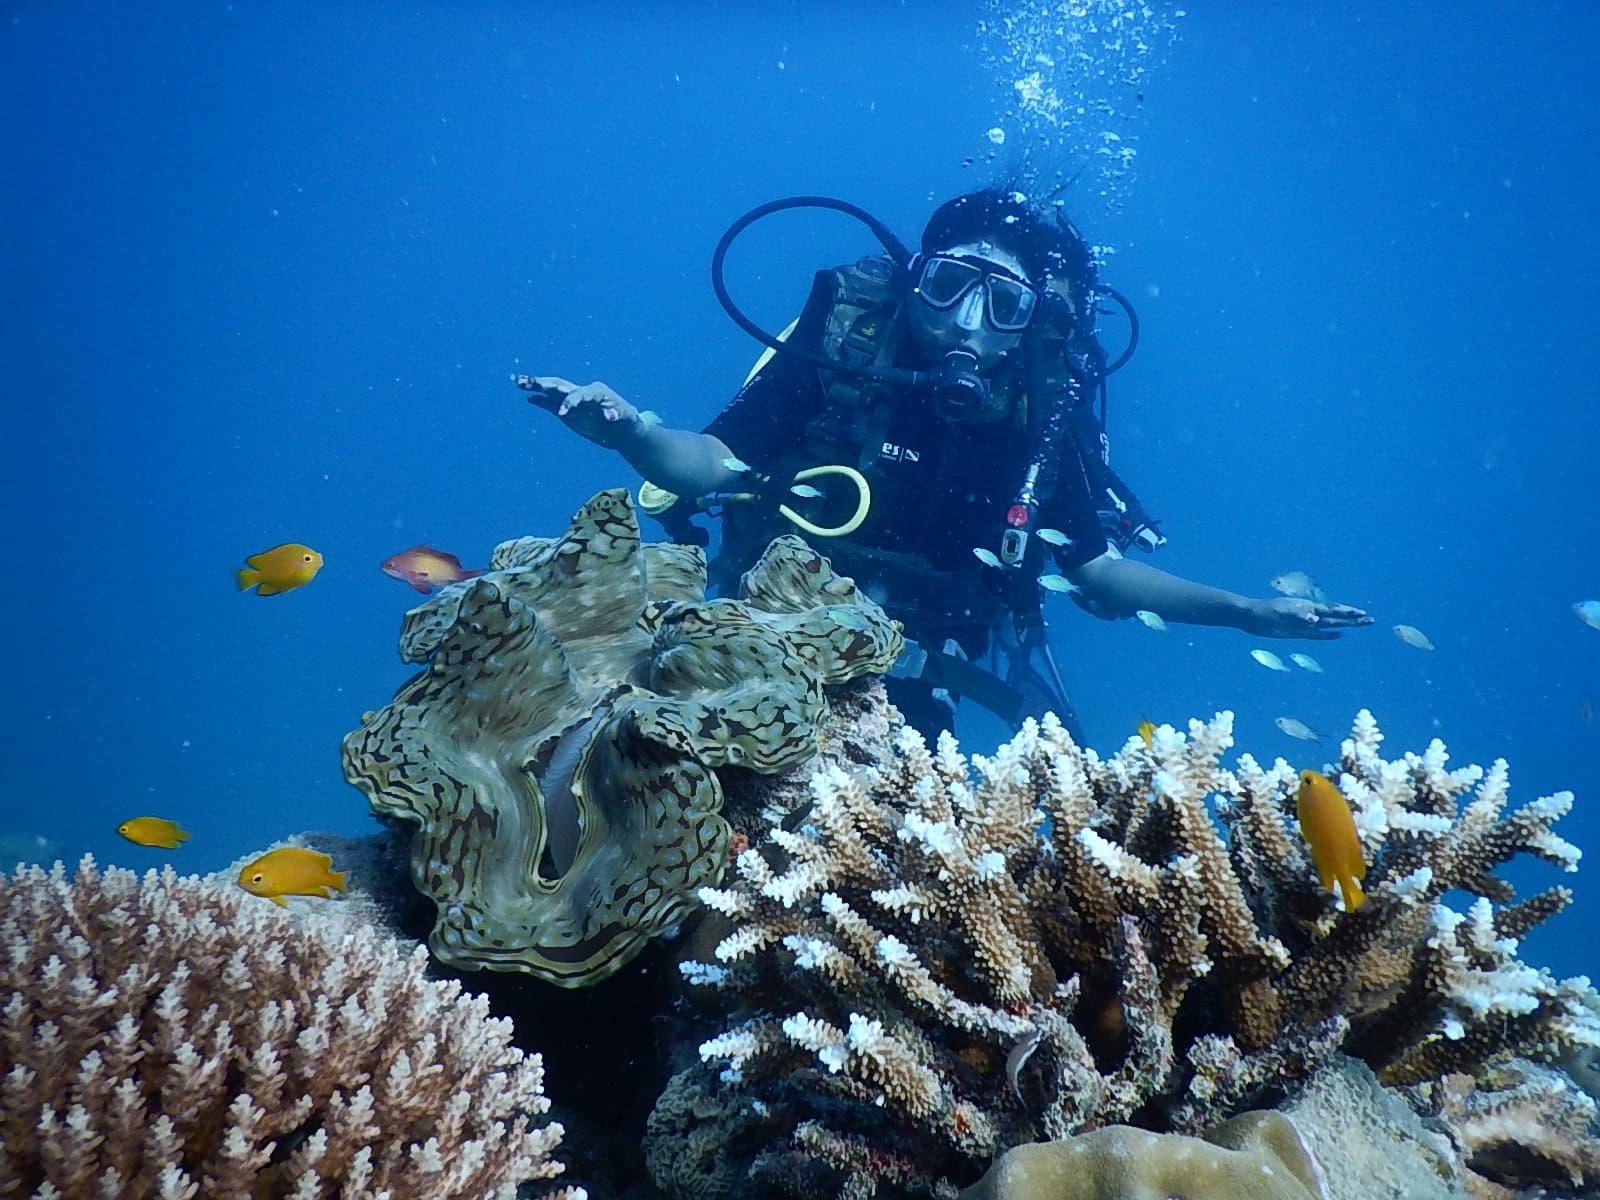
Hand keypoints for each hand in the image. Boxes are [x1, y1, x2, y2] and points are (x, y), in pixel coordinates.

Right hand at [516, 375, 642, 448]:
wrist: (624, 430)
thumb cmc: (628, 422)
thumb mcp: (627, 419)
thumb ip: (618, 415)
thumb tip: (609, 415)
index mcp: (597, 392)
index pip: (579, 393)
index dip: (570, 401)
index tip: (561, 413)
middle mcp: (582, 393)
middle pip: (561, 385)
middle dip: (544, 383)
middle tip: (527, 380)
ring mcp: (574, 402)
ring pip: (553, 391)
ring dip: (536, 386)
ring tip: (518, 381)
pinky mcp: (568, 412)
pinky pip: (551, 404)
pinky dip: (540, 400)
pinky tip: (528, 397)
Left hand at [1244, 596, 1373, 640]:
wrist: (1251, 617)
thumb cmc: (1266, 611)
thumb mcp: (1281, 612)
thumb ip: (1299, 615)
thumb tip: (1315, 620)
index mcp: (1308, 607)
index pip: (1333, 610)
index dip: (1347, 612)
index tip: (1362, 613)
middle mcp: (1310, 614)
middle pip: (1336, 617)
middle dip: (1353, 618)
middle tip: (1370, 619)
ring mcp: (1305, 624)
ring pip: (1331, 625)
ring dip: (1346, 625)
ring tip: (1361, 624)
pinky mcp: (1299, 632)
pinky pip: (1318, 635)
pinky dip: (1328, 635)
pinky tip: (1339, 635)